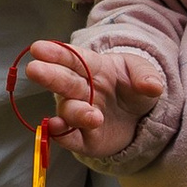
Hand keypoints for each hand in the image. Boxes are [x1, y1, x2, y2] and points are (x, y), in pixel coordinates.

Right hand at [22, 34, 166, 154]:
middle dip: (48, 76)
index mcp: (93, 67)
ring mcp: (80, 113)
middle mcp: (81, 90)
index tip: (38, 48)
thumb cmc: (133, 89)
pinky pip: (67, 137)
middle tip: (34, 70)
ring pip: (68, 111)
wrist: (139, 119)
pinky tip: (57, 128)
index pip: (72, 58)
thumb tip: (152, 86)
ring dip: (74, 111)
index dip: (56, 53)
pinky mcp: (83, 138)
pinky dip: (60, 134)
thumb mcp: (143, 74)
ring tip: (91, 115)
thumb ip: (146, 76)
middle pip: (62, 81)